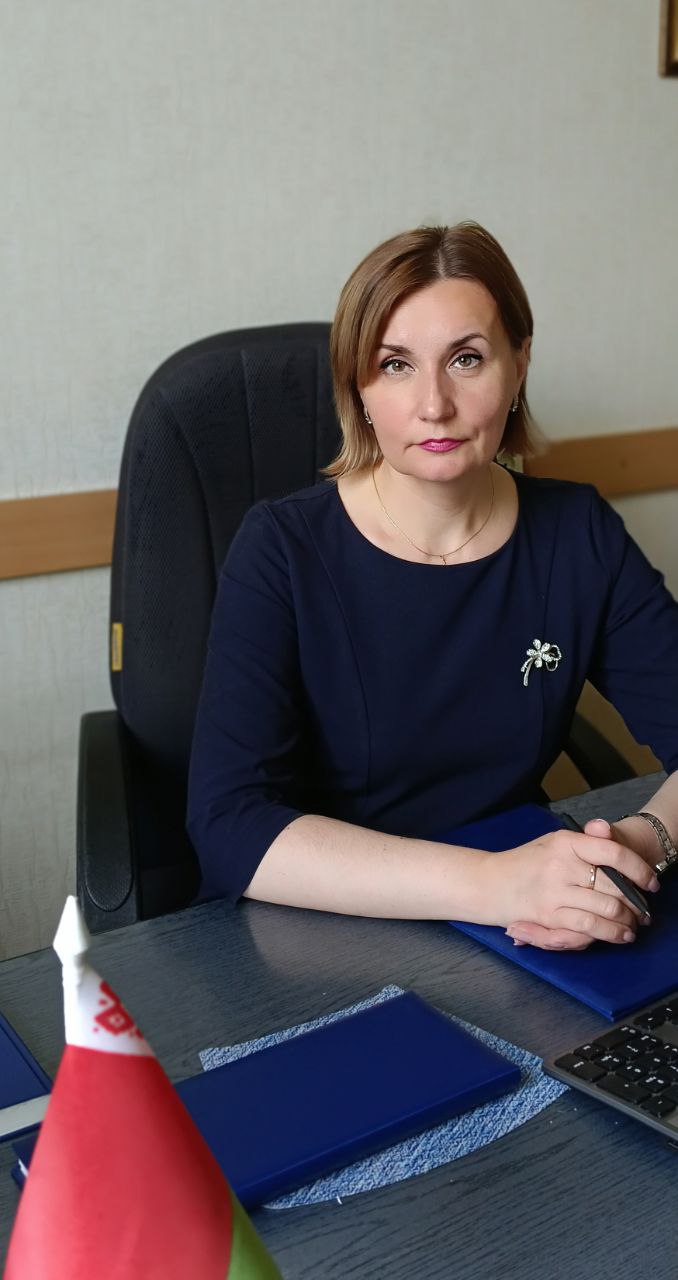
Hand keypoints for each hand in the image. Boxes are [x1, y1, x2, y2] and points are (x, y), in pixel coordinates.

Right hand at [498, 823, 658, 950]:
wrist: (486, 882)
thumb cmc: (523, 862)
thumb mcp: (554, 842)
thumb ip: (584, 840)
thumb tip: (605, 829)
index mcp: (566, 842)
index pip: (613, 852)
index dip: (639, 869)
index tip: (650, 882)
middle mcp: (561, 864)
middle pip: (614, 886)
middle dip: (636, 903)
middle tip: (645, 912)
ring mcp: (554, 891)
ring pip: (606, 909)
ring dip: (626, 922)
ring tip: (634, 927)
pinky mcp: (548, 916)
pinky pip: (587, 927)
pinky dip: (608, 933)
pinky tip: (618, 935)